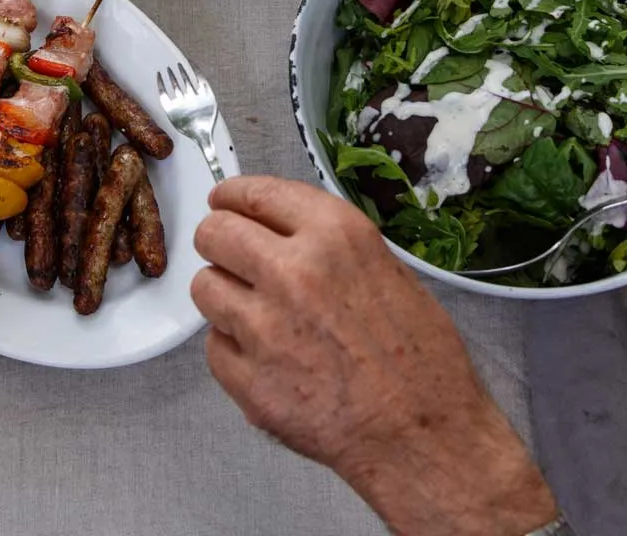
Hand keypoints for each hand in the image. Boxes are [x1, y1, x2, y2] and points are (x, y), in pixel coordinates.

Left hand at [192, 178, 556, 535]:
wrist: (422, 434)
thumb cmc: (420, 359)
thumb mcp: (388, 271)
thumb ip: (329, 246)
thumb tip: (281, 234)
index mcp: (336, 235)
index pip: (257, 193)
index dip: (233, 196)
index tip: (224, 200)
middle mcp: (293, 270)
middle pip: (215, 233)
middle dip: (218, 241)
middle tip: (230, 256)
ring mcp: (264, 326)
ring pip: (205, 287)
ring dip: (223, 295)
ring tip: (254, 314)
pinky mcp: (247, 378)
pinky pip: (213, 346)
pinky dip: (232, 348)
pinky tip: (266, 358)